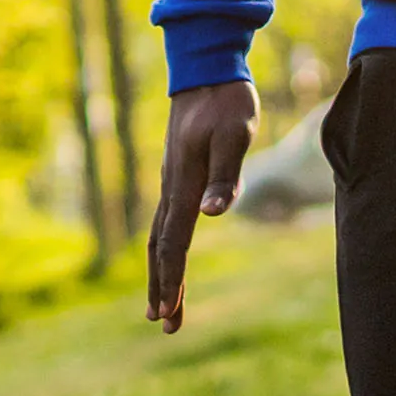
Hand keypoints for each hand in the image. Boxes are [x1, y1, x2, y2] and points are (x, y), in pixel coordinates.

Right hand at [146, 82, 257, 332]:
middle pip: (161, 248)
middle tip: (163, 324)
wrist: (205, 71)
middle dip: (163, 287)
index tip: (167, 312)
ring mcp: (171, 182)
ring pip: (160, 236)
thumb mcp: (235, 137)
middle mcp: (171, 188)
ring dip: (161, 272)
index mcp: (183, 184)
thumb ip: (226, 176)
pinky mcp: (177, 175)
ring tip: (162, 303)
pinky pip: (166, 222)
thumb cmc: (226, 103)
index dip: (171, 279)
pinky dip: (165, 248)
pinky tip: (171, 257)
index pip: (174, 243)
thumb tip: (212, 214)